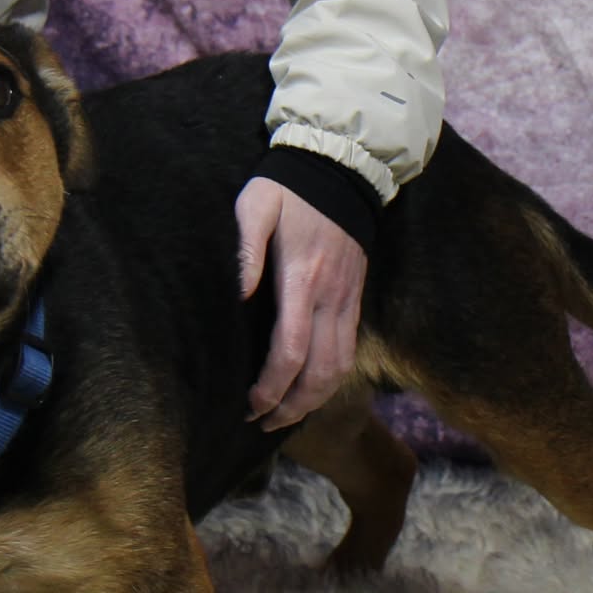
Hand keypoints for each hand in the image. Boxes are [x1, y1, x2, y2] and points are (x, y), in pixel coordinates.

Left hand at [236, 178, 365, 430]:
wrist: (342, 169)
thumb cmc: (289, 188)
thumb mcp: (256, 205)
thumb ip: (244, 250)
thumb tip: (237, 296)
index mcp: (302, 279)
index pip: (291, 350)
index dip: (271, 386)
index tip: (250, 405)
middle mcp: (331, 297)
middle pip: (320, 372)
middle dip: (293, 406)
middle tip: (262, 423)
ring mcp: (347, 300)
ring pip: (340, 368)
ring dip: (314, 400)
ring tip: (284, 417)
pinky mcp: (355, 299)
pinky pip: (348, 351)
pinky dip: (331, 380)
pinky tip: (309, 390)